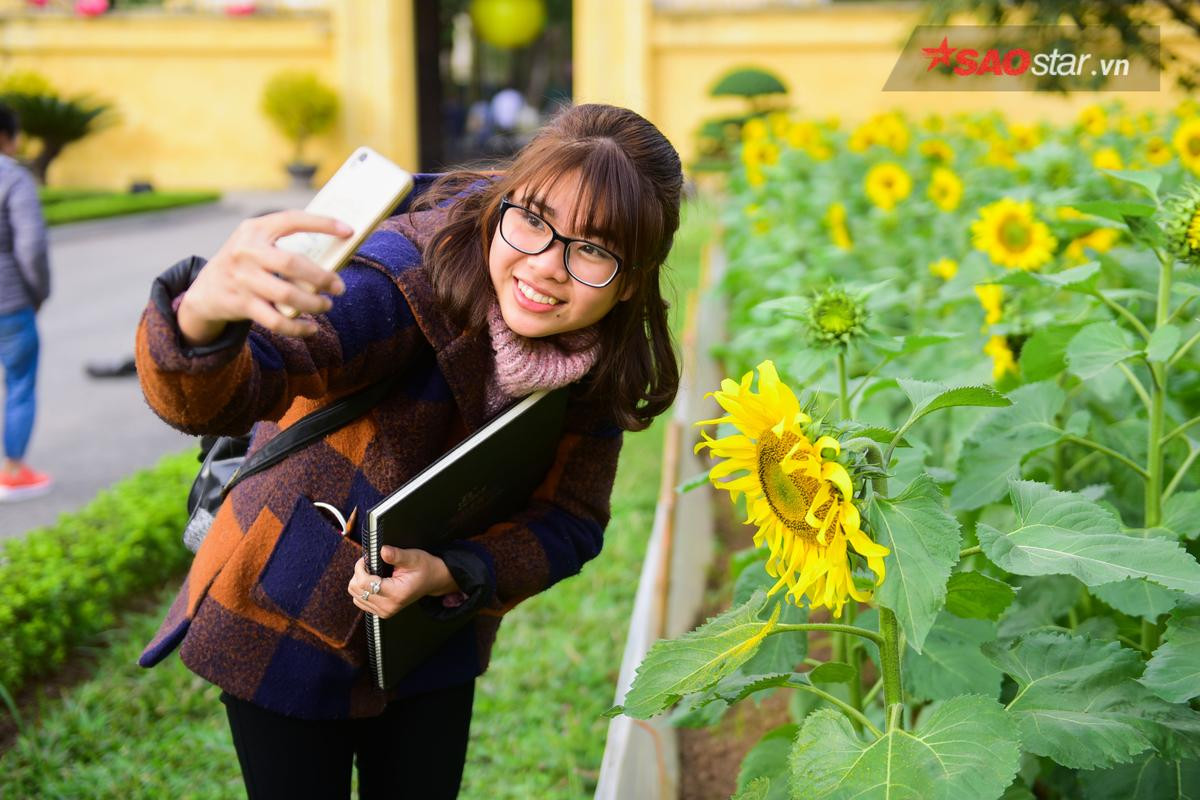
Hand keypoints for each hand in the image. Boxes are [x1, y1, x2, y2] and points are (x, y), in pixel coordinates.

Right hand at [178, 210, 352, 345]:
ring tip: (327, 305)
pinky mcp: (241, 304)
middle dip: (322, 277)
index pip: (291, 219)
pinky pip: (275, 321)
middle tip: (339, 287)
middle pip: (292, 263)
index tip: (348, 231)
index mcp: (255, 229)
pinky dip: (297, 328)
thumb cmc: (246, 263)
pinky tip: (311, 328)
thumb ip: (286, 244)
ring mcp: (242, 278)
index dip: (322, 223)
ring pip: (287, 294)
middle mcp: (246, 251)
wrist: (206, 290)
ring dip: (313, 303)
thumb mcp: (257, 243)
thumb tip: (334, 252)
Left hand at [348, 546, 459, 618]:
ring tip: (372, 572)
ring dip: (360, 581)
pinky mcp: (380, 612)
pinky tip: (373, 581)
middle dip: (359, 573)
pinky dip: (362, 589)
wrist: (432, 581)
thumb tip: (383, 551)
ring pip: (355, 595)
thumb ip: (396, 555)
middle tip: (370, 563)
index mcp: (396, 594)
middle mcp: (388, 606)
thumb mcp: (413, 557)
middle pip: (356, 589)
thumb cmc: (424, 568)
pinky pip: (360, 600)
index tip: (367, 558)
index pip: (364, 583)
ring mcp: (383, 611)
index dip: (360, 567)